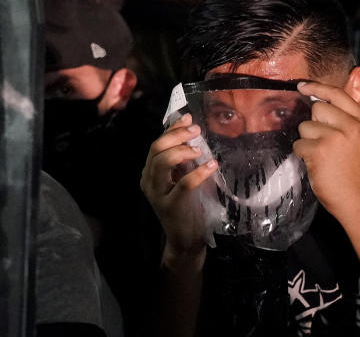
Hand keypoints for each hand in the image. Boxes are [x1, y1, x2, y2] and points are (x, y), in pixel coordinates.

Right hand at [140, 115, 218, 258]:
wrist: (185, 240)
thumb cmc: (187, 207)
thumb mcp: (181, 178)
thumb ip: (182, 158)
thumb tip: (189, 129)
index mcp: (149, 172)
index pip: (156, 144)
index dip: (172, 129)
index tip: (188, 119)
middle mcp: (148, 181)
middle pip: (156, 149)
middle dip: (176, 135)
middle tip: (196, 130)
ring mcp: (157, 194)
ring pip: (162, 162)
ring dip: (182, 151)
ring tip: (199, 150)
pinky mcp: (171, 206)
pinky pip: (183, 184)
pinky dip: (198, 172)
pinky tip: (211, 166)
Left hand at [294, 81, 359, 221]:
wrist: (359, 200)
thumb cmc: (358, 172)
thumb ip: (351, 120)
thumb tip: (326, 102)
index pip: (337, 94)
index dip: (317, 88)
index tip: (303, 86)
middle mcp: (351, 126)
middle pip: (317, 109)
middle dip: (315, 125)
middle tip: (326, 144)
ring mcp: (335, 137)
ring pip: (305, 126)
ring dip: (308, 141)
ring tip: (324, 157)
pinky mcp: (319, 150)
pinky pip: (298, 144)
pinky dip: (303, 155)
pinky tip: (317, 165)